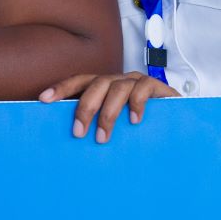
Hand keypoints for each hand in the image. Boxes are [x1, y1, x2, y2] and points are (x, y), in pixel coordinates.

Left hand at [40, 71, 177, 142]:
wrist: (176, 120)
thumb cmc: (138, 124)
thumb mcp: (114, 123)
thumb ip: (96, 124)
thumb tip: (71, 139)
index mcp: (103, 86)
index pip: (78, 82)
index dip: (61, 88)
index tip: (43, 99)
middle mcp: (117, 80)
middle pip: (96, 84)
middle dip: (85, 108)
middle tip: (78, 133)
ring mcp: (137, 81)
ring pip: (117, 88)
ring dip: (108, 114)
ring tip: (103, 137)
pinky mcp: (157, 86)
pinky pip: (143, 89)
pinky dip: (136, 105)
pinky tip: (134, 121)